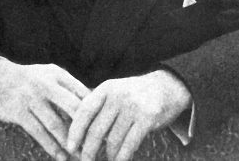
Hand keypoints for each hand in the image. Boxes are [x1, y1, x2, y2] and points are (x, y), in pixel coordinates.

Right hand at [0, 59, 90, 160]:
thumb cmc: (30, 80)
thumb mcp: (49, 76)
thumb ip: (69, 89)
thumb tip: (95, 110)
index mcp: (57, 74)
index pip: (83, 94)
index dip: (96, 113)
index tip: (106, 129)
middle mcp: (45, 84)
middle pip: (73, 108)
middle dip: (86, 129)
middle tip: (97, 146)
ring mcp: (31, 97)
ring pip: (56, 124)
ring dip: (69, 142)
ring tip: (80, 155)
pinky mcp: (19, 111)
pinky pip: (39, 132)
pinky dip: (51, 146)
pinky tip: (60, 156)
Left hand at [66, 70, 191, 160]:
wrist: (168, 86)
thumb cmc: (135, 93)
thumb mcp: (114, 90)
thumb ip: (98, 104)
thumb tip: (75, 126)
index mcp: (105, 88)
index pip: (84, 111)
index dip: (75, 130)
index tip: (70, 147)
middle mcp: (117, 96)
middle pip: (97, 129)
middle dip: (89, 149)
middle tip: (85, 160)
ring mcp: (133, 106)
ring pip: (113, 139)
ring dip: (108, 155)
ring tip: (107, 160)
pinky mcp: (147, 118)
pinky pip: (129, 143)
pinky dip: (122, 156)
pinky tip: (119, 160)